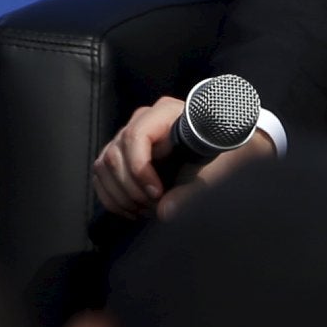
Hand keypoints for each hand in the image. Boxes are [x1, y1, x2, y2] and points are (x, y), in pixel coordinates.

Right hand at [90, 95, 276, 218]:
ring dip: (121, 194)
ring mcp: (127, 134)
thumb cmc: (223, 154)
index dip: (140, 169)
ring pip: (105, 165)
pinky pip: (101, 173)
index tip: (157, 194)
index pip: (136, 137)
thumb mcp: (215, 172)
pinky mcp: (120, 151)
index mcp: (166, 113)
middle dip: (132, 188)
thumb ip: (191, 191)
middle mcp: (142, 119)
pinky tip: (132, 208)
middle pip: (116, 154)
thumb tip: (165, 212)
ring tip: (145, 209)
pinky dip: (112, 195)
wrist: (225, 150)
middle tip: (154, 207)